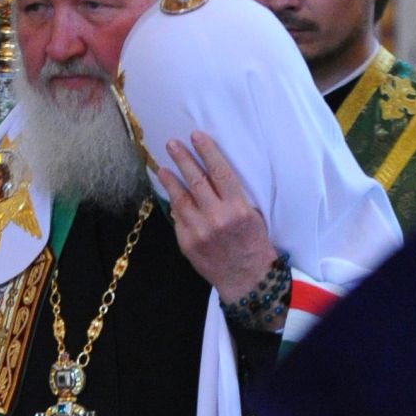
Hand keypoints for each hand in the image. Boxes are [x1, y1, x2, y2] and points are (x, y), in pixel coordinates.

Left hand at [160, 131, 275, 303]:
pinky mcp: (187, 243)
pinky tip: (171, 194)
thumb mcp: (252, 216)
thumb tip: (209, 177)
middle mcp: (217, 218)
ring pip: (181, 198)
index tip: (196, 136)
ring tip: (163, 167)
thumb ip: (232, 197)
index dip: (207, 151)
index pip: (220, 172)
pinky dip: (175, 204)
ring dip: (171, 180)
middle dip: (183, 159)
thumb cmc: (253, 244)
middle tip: (172, 144)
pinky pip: (178, 218)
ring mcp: (200, 231)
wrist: (247, 279)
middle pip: (196, 181)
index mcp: (238, 208)